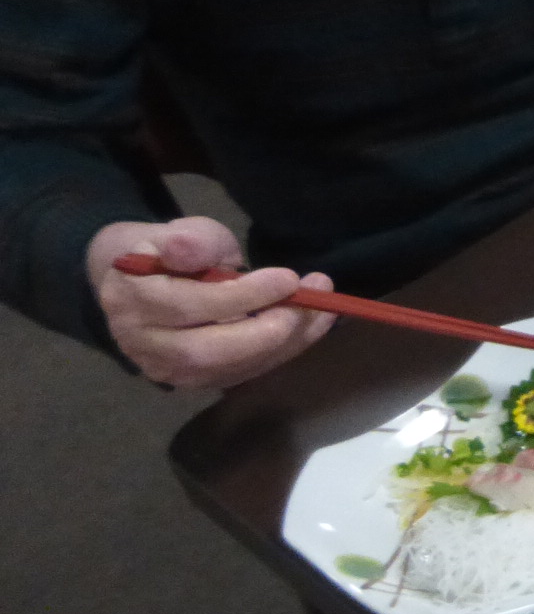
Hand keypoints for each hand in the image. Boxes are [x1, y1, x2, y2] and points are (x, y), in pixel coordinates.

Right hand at [87, 217, 336, 390]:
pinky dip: (281, 352)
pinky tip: (310, 327)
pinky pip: (242, 374)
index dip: (243, 295)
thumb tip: (186, 246)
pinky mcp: (192, 382)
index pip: (190, 305)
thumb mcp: (178, 231)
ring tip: (322, 312)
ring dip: (285, 343)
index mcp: (131, 298)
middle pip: (207, 352)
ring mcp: (165, 369)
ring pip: (229, 369)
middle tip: (311, 302)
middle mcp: (143, 343)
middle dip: (267, 330)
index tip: (288, 278)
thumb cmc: (168, 251)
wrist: (139, 284)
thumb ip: (189, 240)